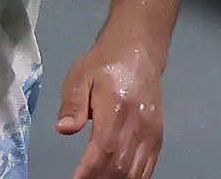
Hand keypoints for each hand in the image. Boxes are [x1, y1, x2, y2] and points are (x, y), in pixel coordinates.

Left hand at [55, 33, 164, 178]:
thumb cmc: (105, 64)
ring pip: (134, 172)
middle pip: (120, 167)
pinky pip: (146, 170)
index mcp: (116, 108)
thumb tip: (64, 129)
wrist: (139, 53)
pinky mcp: (157, 139)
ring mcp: (151, 135)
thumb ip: (72, 104)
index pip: (103, 150)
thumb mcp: (80, 76)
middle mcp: (138, 125)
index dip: (89, 172)